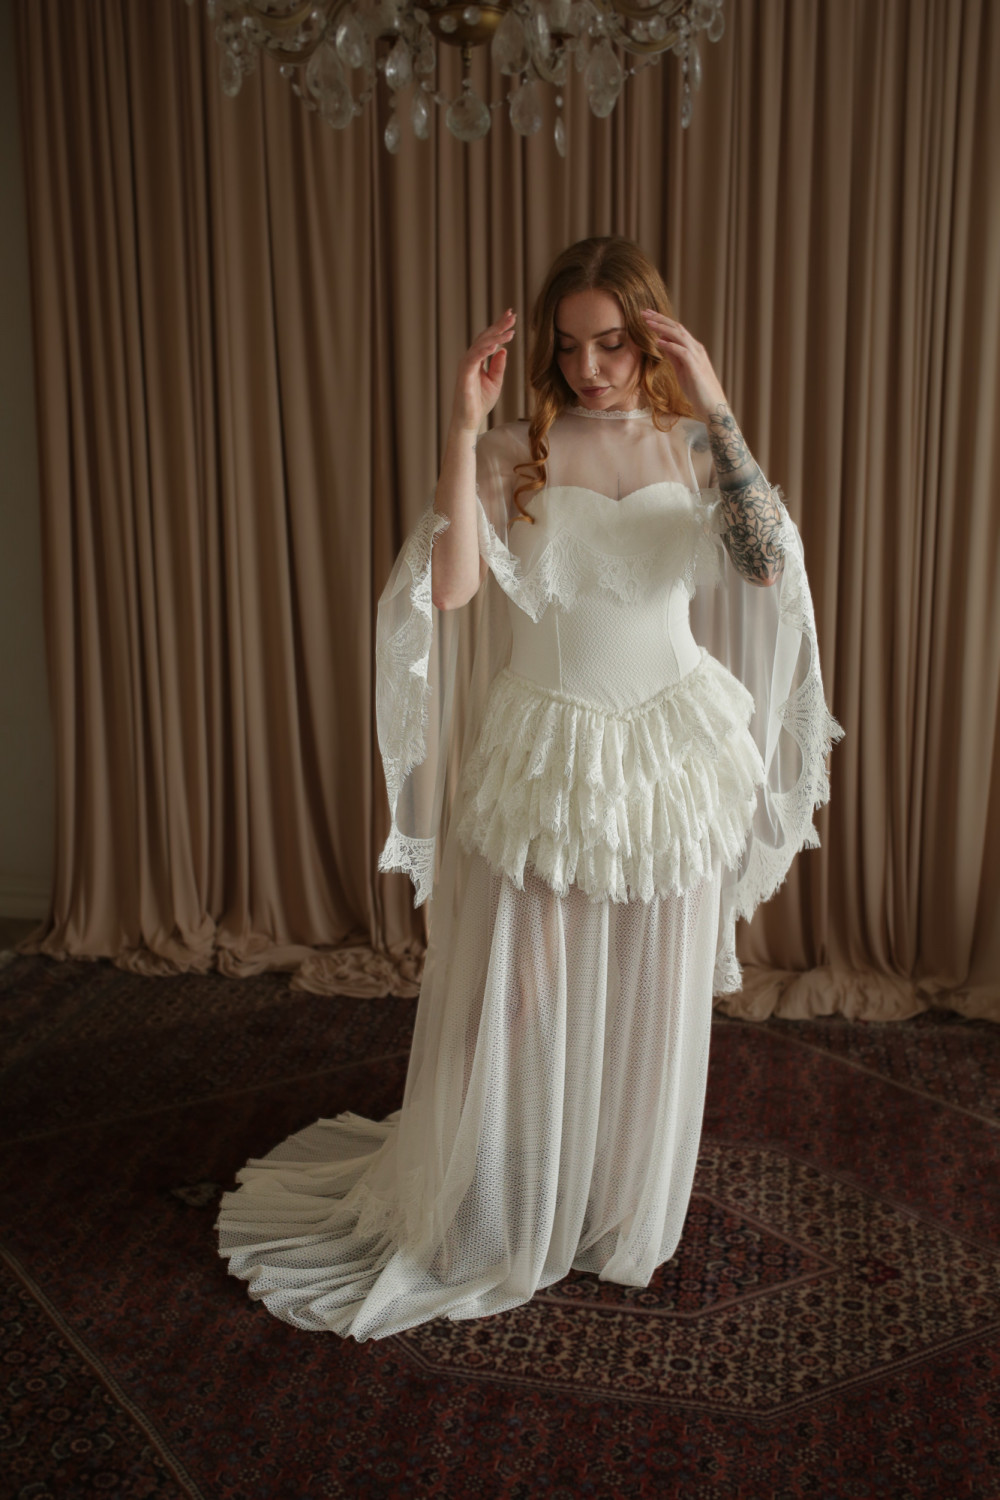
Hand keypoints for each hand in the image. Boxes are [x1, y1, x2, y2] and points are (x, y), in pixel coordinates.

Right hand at [451, 310, 516, 434]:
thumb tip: (503, 349)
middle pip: (485, 337)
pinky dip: (484, 351)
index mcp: (477, 359)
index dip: (500, 327)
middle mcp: (470, 359)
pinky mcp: (464, 375)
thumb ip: (498, 366)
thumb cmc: (480, 402)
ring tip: (510, 331)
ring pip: (480, 345)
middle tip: (513, 315)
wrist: (470, 420)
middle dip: (499, 326)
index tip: (512, 316)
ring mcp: (466, 366)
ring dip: (496, 337)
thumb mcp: (495, 382)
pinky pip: (474, 359)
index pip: (489, 339)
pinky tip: (496, 345)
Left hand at [640, 309, 727, 422]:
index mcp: (693, 349)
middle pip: (677, 328)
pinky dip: (670, 345)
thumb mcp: (682, 371)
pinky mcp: (695, 367)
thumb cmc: (698, 391)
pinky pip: (682, 352)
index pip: (676, 330)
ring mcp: (697, 357)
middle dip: (660, 319)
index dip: (662, 321)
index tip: (647, 316)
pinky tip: (658, 342)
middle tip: (643, 312)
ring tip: (648, 323)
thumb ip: (674, 357)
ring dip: (662, 328)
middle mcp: (696, 349)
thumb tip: (662, 344)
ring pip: (679, 336)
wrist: (712, 406)